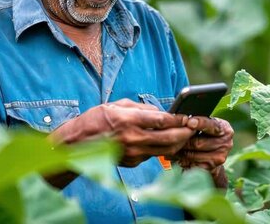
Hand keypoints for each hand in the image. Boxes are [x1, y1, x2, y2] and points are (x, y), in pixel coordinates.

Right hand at [50, 99, 195, 166]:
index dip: (180, 119)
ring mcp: (133, 153)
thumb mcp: (117, 105)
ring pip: (165, 151)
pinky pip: (152, 155)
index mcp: (129, 120)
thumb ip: (141, 109)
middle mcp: (133, 138)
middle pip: (170, 139)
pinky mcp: (131, 162)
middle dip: (185, 133)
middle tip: (193, 127)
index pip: (163, 120)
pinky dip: (160, 148)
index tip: (189, 116)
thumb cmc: (95, 120)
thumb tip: (160, 112)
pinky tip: (162, 141)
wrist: (76, 145)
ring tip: (184, 135)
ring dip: (177, 143)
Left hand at [173, 117, 233, 186]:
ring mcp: (220, 157)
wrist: (214, 154)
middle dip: (182, 141)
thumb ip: (196, 122)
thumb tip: (182, 121)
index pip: (211, 125)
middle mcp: (226, 143)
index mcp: (224, 129)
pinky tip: (178, 159)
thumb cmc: (205, 134)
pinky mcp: (212, 168)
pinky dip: (183, 162)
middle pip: (198, 143)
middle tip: (170, 138)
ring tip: (170, 149)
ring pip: (193, 155)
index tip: (189, 122)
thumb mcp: (205, 125)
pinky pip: (192, 165)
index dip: (200, 123)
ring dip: (180, 153)